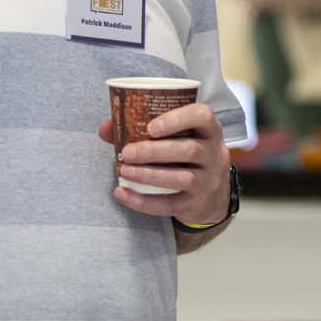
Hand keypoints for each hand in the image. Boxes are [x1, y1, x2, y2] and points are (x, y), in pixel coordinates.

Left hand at [95, 104, 229, 223]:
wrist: (212, 196)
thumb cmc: (187, 157)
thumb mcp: (178, 138)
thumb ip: (142, 129)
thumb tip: (105, 127)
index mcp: (209, 130)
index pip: (202, 116)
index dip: (178, 119)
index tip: (151, 127)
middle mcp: (214, 154)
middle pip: (190, 150)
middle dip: (154, 151)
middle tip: (127, 152)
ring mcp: (208, 180)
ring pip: (182, 178)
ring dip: (149, 175)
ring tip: (124, 170)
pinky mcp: (195, 204)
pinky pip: (169, 204)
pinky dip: (143, 201)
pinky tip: (122, 193)